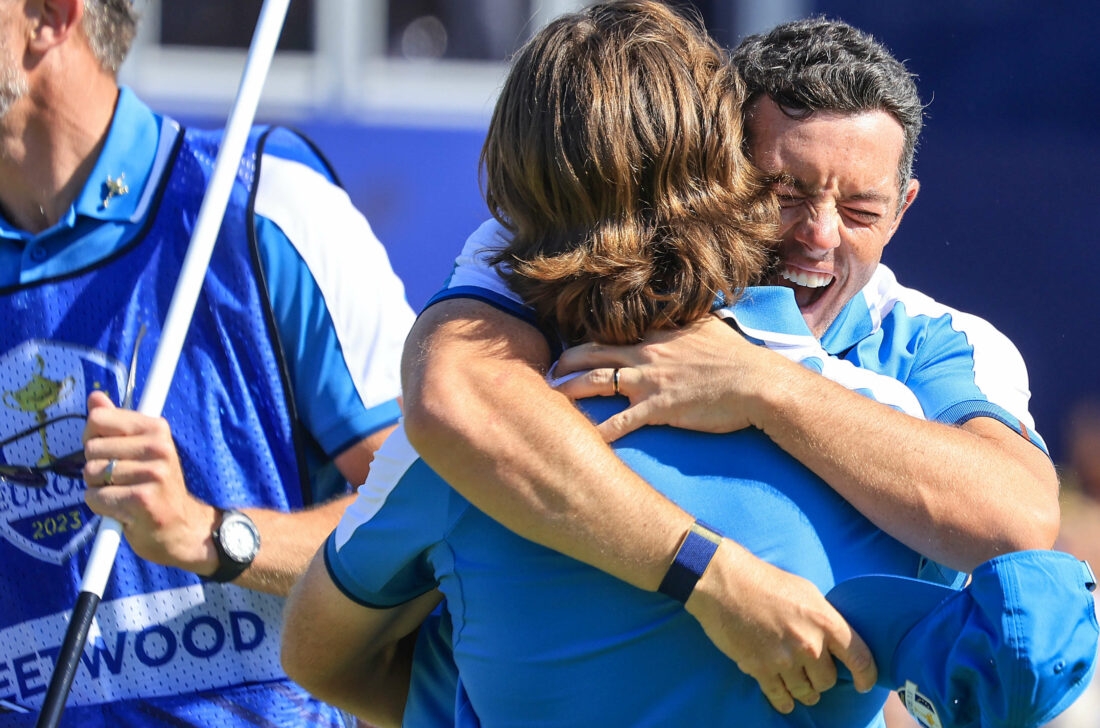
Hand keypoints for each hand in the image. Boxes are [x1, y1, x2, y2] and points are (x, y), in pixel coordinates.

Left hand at [82, 391, 217, 574]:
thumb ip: (115, 422)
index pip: (99, 419)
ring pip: (91, 474)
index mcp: (157, 429)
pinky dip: (101, 508)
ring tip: (122, 495)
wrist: (183, 528)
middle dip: (96, 468)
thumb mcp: (141, 449)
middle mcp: (158, 447)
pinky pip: (96, 498)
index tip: (109, 452)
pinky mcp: (143, 499)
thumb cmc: (156, 486)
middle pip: (91, 449)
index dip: (93, 438)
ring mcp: (153, 473)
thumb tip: (95, 397)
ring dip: (98, 489)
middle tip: (121, 480)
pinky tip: (123, 511)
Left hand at [555, 315, 775, 440]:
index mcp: (657, 334)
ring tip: (552, 398)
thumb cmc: (739, 357)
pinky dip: (598, 432)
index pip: (612, 332)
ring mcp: (649, 381)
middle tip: (548, 372)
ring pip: (597, 380)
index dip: (587, 340)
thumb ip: (690, 320)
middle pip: (593, 352)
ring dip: (571, 389)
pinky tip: (582, 442)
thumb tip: (688, 311)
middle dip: (565, 361)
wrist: (757, 383)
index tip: (570, 347)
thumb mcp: (710, 327)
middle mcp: (646, 353)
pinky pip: (619, 422)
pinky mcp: (657, 408)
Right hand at [685, 540, 876, 712]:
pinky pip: (779, 696)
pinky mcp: (760, 668)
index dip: (867, 676)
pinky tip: (786, 701)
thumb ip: (823, 618)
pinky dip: (784, 701)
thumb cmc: (764, 580)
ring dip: (805, 692)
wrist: (723, 582)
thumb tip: (835, 639)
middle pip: (828, 680)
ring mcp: (784, 658)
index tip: (864, 684)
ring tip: (803, 690)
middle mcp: (809, 643)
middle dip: (822, 679)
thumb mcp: (805, 591)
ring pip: (806, 692)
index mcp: (825, 621)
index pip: (860, 658)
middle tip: (813, 673)